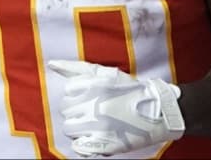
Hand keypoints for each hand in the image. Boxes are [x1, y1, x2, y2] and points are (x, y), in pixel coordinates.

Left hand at [46, 59, 184, 156]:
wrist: (158, 111)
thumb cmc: (131, 91)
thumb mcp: (107, 73)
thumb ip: (77, 68)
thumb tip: (52, 64)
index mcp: (95, 84)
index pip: (68, 90)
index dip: (78, 94)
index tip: (92, 96)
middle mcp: (95, 104)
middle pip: (66, 109)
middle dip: (78, 110)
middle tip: (96, 110)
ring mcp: (98, 125)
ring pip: (69, 128)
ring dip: (79, 126)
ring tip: (96, 123)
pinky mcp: (103, 143)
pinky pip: (78, 145)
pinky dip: (84, 143)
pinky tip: (96, 136)